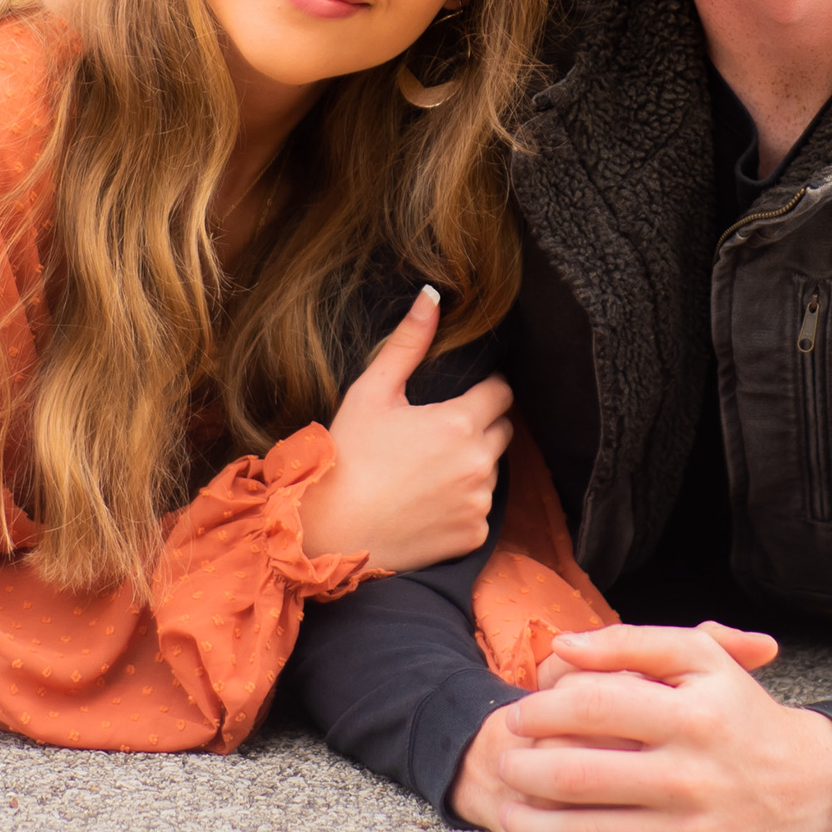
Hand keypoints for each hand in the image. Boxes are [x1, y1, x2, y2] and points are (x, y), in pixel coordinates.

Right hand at [297, 286, 511, 572]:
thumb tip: (432, 296)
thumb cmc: (346, 457)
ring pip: (492, 472)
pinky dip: (462, 506)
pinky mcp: (473, 536)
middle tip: (438, 434)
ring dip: (472, 466)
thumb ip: (408, 343)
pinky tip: (427, 504)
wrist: (329, 534)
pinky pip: (480, 512)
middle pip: (502, 431)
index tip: (459, 397)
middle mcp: (479, 463)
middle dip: (479, 427)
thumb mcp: (371, 392)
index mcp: (460, 422)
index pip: (501, 393)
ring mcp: (479, 503)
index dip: (483, 391)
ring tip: (428, 471)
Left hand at [452, 622, 831, 831]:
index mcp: (690, 716)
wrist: (807, 784)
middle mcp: (690, 776)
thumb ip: (630, 643)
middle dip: (522, 769)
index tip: (519, 713)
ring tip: (508, 806)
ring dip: (528, 823)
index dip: (540, 709)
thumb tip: (561, 647)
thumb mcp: (700, 657)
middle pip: (575, 776)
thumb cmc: (739, 711)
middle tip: (505, 761)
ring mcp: (689, 831)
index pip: (590, 707)